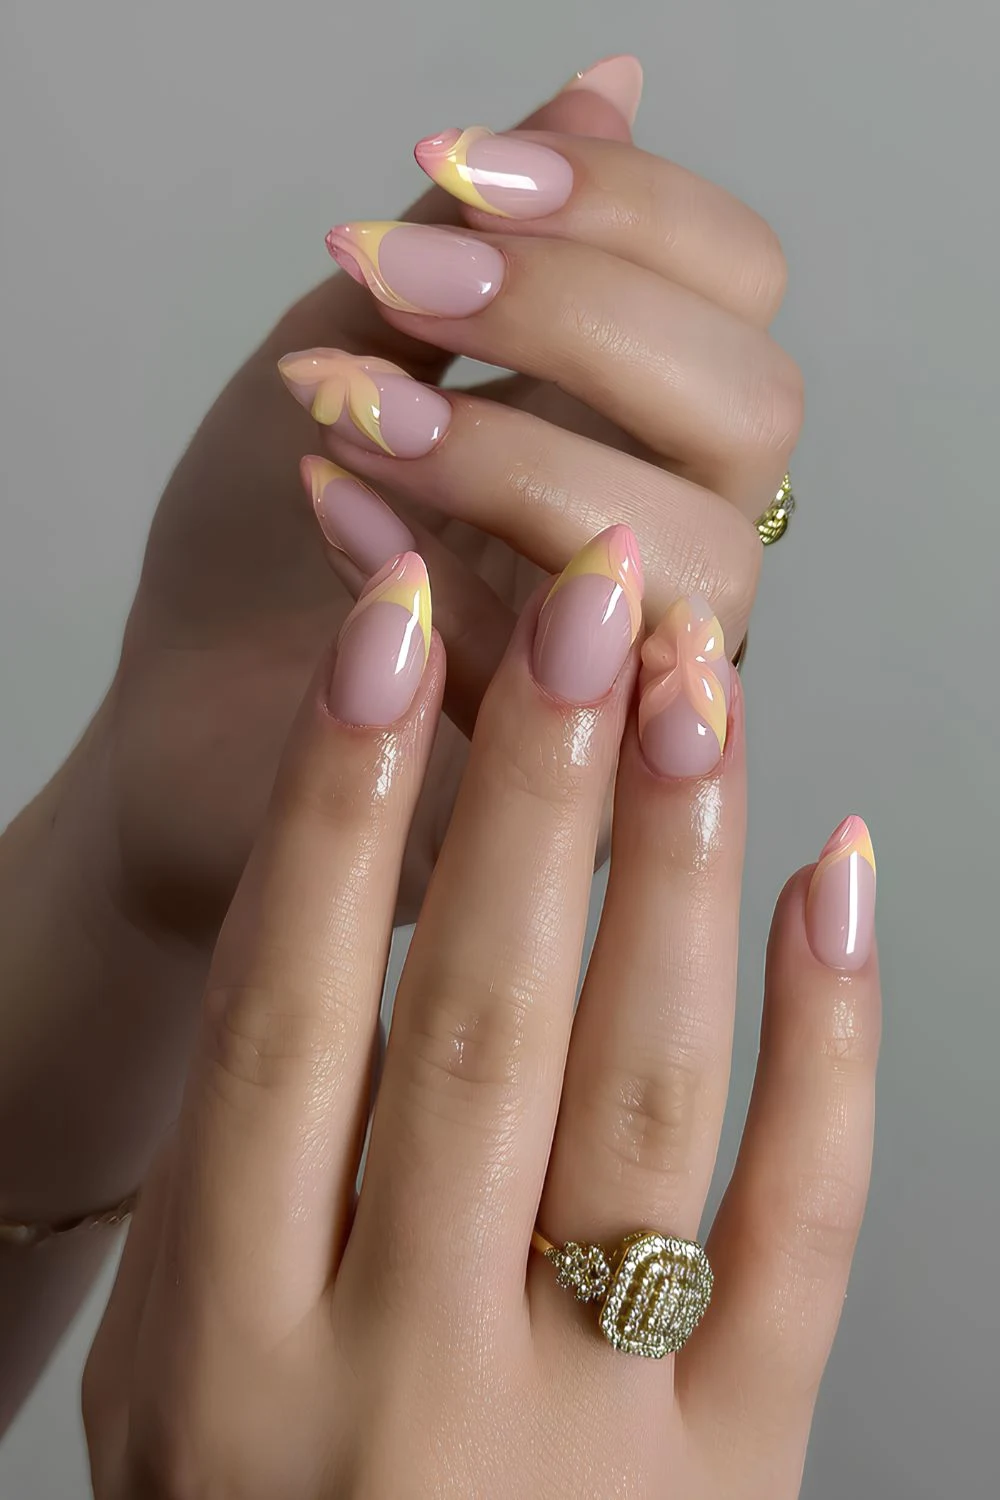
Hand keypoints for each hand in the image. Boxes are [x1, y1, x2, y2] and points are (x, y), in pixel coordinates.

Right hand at [84, 537, 876, 1498]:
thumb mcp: (175, 1377)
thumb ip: (244, 1167)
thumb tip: (328, 906)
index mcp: (233, 1345)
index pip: (291, 1014)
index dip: (339, 804)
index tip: (389, 636)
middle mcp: (406, 1371)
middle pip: (481, 1021)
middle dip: (532, 789)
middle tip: (580, 611)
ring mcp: (588, 1430)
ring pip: (648, 1093)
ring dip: (674, 870)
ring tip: (697, 694)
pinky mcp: (741, 1470)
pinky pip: (804, 1228)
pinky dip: (833, 1040)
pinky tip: (831, 880)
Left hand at [104, 56, 798, 937]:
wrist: (183, 719)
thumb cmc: (263, 544)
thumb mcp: (356, 351)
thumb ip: (481, 237)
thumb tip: (608, 85)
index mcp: (633, 423)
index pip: (735, 285)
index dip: (626, 209)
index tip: (455, 172)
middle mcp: (668, 538)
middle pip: (753, 400)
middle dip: (578, 319)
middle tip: (401, 294)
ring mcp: (634, 666)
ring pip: (706, 553)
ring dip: (518, 461)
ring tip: (351, 430)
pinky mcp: (580, 785)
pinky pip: (584, 683)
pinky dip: (450, 590)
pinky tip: (335, 528)